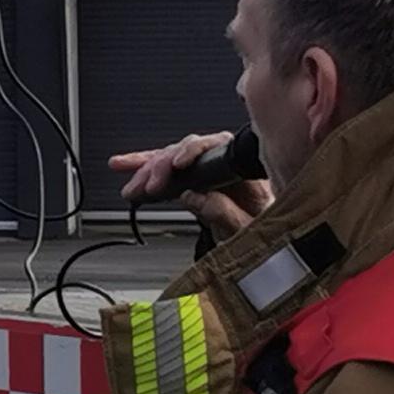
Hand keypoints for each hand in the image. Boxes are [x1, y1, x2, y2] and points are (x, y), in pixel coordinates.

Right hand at [109, 133, 266, 240]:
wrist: (269, 246)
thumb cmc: (265, 234)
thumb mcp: (249, 231)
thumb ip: (224, 213)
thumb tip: (192, 196)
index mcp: (247, 171)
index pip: (217, 147)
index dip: (193, 151)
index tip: (177, 164)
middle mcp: (227, 165)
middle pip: (188, 151)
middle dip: (163, 166)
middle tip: (147, 186)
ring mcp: (209, 170)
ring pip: (172, 158)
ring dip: (148, 169)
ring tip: (131, 186)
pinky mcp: (195, 179)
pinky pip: (168, 169)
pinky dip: (145, 168)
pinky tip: (124, 165)